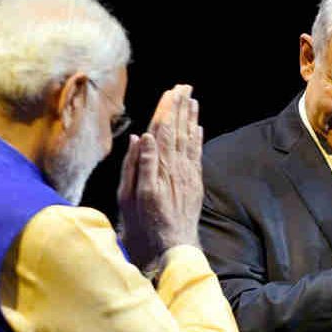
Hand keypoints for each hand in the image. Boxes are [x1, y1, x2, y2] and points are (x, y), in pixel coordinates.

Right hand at [117, 85, 203, 269]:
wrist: (174, 245)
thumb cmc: (146, 222)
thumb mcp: (133, 195)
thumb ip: (138, 164)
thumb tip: (142, 137)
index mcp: (159, 167)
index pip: (163, 131)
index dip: (167, 110)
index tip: (170, 92)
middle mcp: (176, 167)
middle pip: (178, 131)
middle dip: (181, 108)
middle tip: (184, 87)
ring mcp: (188, 175)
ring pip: (189, 140)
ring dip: (190, 119)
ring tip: (192, 100)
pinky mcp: (194, 184)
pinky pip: (197, 156)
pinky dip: (197, 140)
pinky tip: (198, 128)